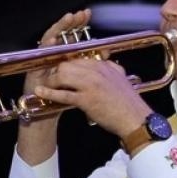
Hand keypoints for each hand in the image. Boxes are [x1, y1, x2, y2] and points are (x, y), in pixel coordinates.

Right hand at [22, 10, 93, 117]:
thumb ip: (89, 66)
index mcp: (63, 57)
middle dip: (68, 23)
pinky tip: (54, 39)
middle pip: (60, 34)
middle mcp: (50, 56)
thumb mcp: (81, 82)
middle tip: (77, 14)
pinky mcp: (32, 68)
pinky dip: (47, 46)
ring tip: (67, 20)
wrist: (46, 116)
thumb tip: (105, 51)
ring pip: (48, 40)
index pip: (71, 35)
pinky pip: (39, 55)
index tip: (87, 13)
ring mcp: (40, 61)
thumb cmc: (64, 100)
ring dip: (58, 29)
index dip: (78, 24)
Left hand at [32, 58, 150, 138]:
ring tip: (45, 87)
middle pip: (68, 64)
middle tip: (49, 79)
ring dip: (51, 81)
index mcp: (104, 66)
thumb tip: (107, 62)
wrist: (135, 119)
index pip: (78, 58)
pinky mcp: (86, 99)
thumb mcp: (121, 79)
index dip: (66, 64)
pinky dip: (50, 92)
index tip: (58, 70)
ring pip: (63, 75)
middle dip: (55, 71)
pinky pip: (64, 93)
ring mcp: (91, 84)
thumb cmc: (128, 104)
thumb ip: (113, 69)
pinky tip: (41, 92)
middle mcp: (97, 71)